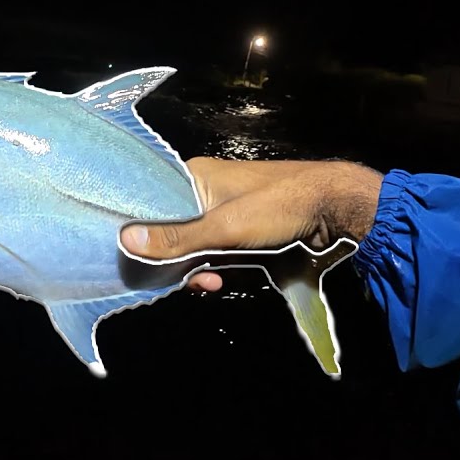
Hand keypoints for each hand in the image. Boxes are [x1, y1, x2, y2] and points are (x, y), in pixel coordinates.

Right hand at [121, 157, 382, 291]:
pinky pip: (215, 248)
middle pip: (172, 229)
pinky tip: (222, 280)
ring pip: (194, 244)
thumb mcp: (224, 227)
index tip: (143, 260)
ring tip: (212, 284)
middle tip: (192, 281)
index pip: (151, 202)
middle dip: (178, 260)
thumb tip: (125, 241)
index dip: (144, 232)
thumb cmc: (277, 207)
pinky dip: (216, 265)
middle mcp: (204, 188)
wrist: (334, 207)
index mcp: (195, 175)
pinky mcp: (242, 227)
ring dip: (199, 267)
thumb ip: (177, 239)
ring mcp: (224, 209)